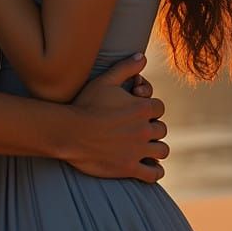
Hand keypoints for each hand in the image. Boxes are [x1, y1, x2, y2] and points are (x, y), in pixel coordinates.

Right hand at [67, 53, 168, 182]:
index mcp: (142, 108)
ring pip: (162, 151)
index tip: (139, 111)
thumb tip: (142, 56)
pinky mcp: (129, 168)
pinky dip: (155, 171)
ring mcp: (138, 150)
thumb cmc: (85, 104)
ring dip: (156, 149)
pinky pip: (154, 174)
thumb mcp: (105, 80)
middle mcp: (144, 129)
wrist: (69, 132)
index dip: (150, 108)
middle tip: (139, 130)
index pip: (159, 107)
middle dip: (152, 128)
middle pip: (161, 129)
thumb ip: (125, 67)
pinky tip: (149, 167)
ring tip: (146, 148)